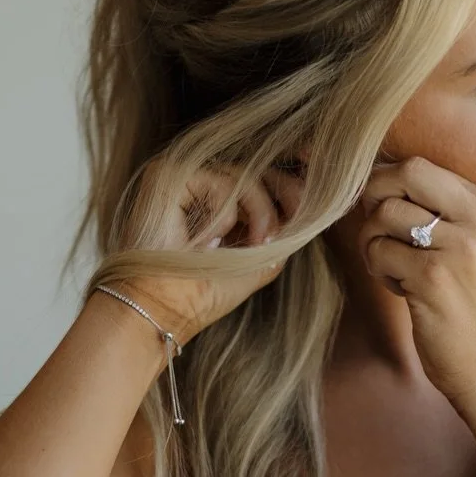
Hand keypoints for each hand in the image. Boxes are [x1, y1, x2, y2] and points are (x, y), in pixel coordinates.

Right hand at [117, 159, 303, 344]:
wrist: (161, 309)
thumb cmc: (201, 293)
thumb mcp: (258, 262)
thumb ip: (282, 232)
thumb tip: (314, 210)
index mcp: (217, 200)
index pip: (262, 175)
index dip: (293, 182)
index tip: (313, 194)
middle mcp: (199, 182)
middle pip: (259, 167)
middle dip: (289, 193)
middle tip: (300, 218)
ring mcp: (183, 175)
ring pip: (246, 176)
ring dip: (261, 215)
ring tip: (253, 247)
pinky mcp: (169, 174)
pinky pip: (220, 182)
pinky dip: (224, 216)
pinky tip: (205, 243)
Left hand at [357, 155, 475, 404]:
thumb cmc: (475, 304)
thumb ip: (441, 210)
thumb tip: (377, 177)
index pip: (423, 166)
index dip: (389, 182)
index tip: (383, 208)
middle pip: (405, 174)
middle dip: (374, 195)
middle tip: (376, 228)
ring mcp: (459, 248)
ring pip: (384, 215)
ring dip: (374, 242)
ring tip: (395, 267)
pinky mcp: (433, 278)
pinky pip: (380, 252)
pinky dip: (380, 271)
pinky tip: (403, 289)